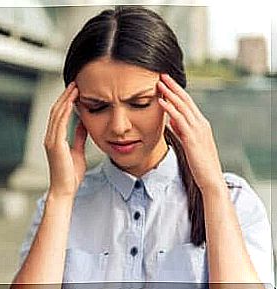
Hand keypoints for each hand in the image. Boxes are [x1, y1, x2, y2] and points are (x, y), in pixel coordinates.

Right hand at [43, 82, 87, 197]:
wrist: (64, 189)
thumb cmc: (70, 175)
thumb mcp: (77, 151)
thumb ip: (79, 137)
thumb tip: (83, 123)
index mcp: (55, 139)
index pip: (59, 115)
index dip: (66, 102)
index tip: (75, 91)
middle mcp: (50, 137)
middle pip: (56, 111)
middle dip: (65, 96)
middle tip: (75, 83)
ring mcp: (51, 140)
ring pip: (57, 114)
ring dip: (66, 99)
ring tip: (75, 87)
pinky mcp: (55, 144)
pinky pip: (60, 123)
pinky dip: (66, 111)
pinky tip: (72, 102)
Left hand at [157, 74, 224, 191]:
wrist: (210, 178)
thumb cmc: (200, 163)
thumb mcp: (189, 143)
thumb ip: (181, 129)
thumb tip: (171, 119)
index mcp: (201, 124)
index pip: (188, 103)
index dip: (177, 91)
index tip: (167, 82)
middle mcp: (201, 123)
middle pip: (186, 100)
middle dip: (174, 86)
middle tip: (162, 75)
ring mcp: (198, 129)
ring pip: (183, 106)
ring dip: (170, 93)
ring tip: (159, 83)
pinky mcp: (192, 138)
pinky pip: (179, 119)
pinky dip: (170, 109)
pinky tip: (161, 101)